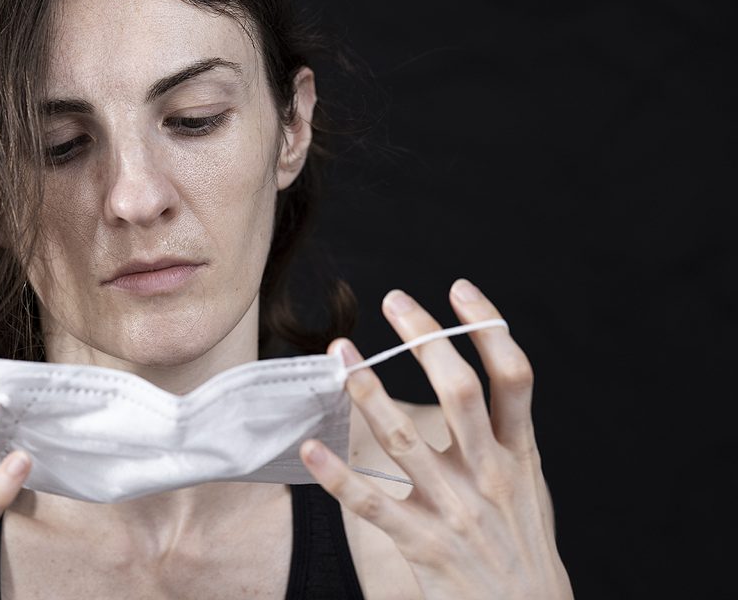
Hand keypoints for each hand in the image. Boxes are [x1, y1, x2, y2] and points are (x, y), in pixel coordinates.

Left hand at [301, 280, 572, 599]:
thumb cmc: (523, 552)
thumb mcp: (529, 490)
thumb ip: (505, 439)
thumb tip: (485, 385)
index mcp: (519, 455)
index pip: (514, 377)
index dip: (489, 328)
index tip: (460, 289)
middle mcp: (490, 475)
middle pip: (460, 393)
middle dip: (428, 340)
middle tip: (395, 299)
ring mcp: (456, 510)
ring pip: (405, 438)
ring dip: (368, 391)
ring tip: (340, 354)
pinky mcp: (424, 545)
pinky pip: (374, 504)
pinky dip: (339, 477)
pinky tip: (312, 449)